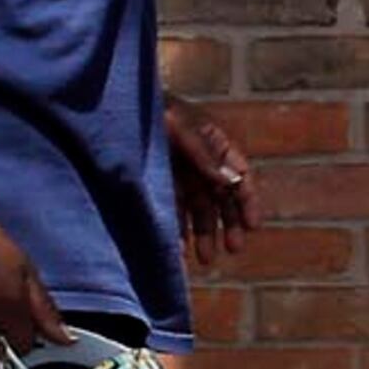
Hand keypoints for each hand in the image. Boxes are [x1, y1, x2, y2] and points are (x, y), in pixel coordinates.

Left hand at [164, 97, 256, 265]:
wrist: (115, 108)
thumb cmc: (153, 109)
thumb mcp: (181, 126)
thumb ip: (203, 153)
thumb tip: (229, 182)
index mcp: (216, 144)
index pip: (240, 175)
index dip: (248, 202)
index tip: (253, 226)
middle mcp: (202, 163)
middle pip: (223, 199)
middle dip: (230, 225)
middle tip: (233, 249)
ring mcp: (181, 176)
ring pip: (199, 211)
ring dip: (205, 234)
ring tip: (205, 259)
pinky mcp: (159, 187)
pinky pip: (173, 213)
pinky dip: (176, 232)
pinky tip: (177, 251)